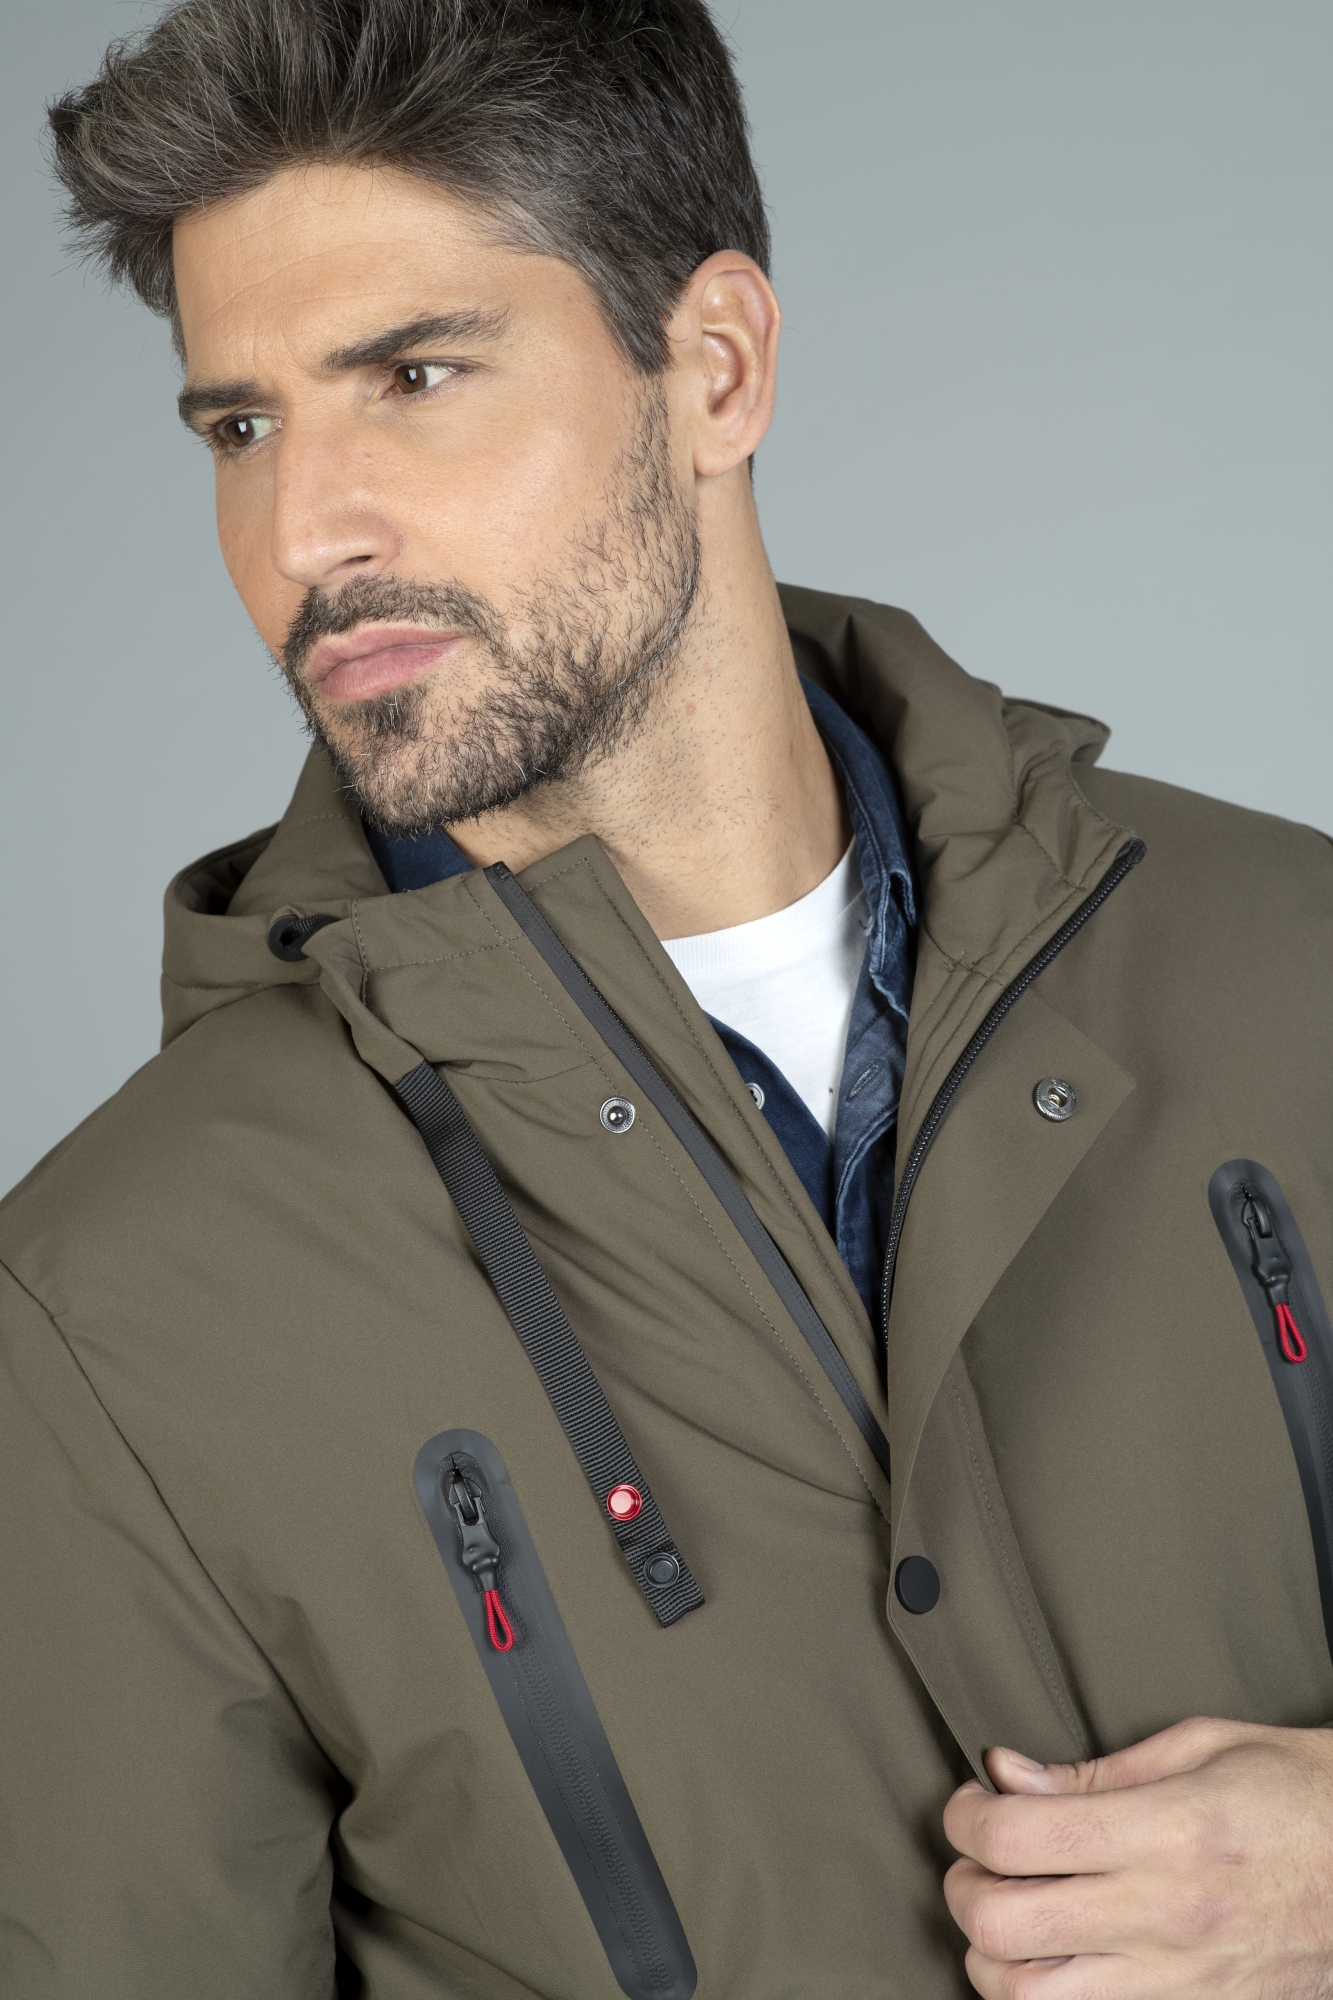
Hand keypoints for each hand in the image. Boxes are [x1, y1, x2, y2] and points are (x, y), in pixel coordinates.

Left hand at [942, 1716, 1332, 1996]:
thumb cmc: (1297, 1793)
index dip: (965, 1814)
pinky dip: (1048, 1996)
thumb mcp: (1202, 1747)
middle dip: (962, 1886)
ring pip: (1029, 1997)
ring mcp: (1179, 1981)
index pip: (1013, 1837)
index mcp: (1167, 1831)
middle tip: (975, 1859)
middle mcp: (1165, 1915)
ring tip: (1007, 1911)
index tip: (971, 1800)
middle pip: (1001, 1924)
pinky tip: (1053, 1956)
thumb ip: (1095, 1771)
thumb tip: (1007, 1775)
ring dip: (993, 1956)